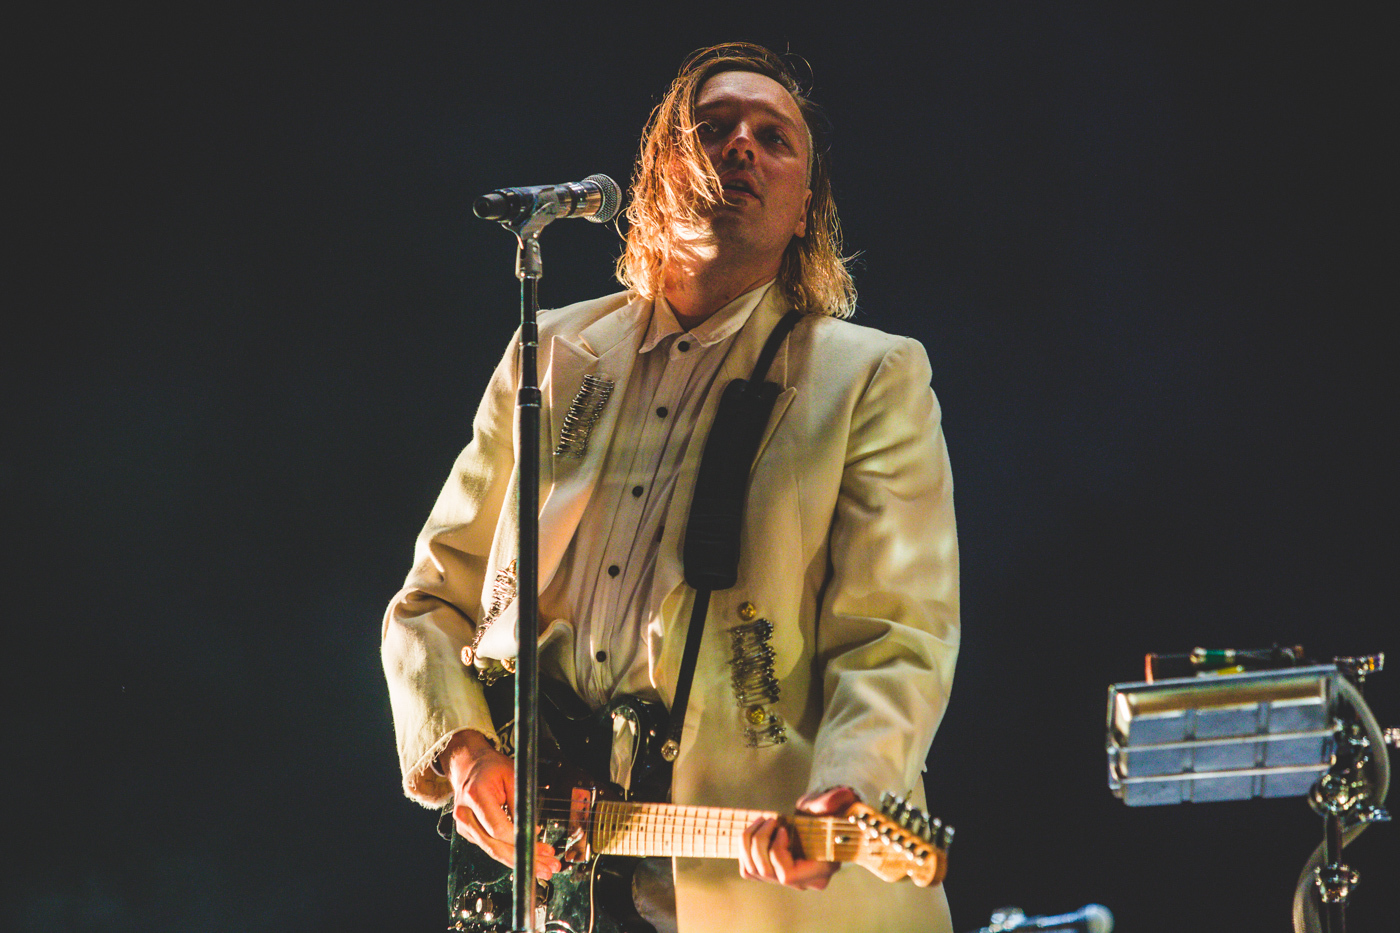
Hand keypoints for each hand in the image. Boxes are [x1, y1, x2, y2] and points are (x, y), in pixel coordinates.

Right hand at [442, 729, 560, 878]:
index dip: (520, 840)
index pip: (498, 828)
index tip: (540, 847)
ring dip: (519, 861)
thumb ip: (520, 802)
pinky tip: (529, 855)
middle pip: (495, 846)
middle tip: (547, 867)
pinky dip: (510, 853)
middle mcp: (465, 814)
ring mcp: (464, 826)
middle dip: (523, 859)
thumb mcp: (512, 774)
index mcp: (475, 796)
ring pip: (493, 851)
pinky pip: (491, 846)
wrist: (467, 766)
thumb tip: (533, 829)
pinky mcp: (469, 833)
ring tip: (543, 866)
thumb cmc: (491, 768)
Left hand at [739, 785, 857, 890]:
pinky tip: (756, 831)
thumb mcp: (826, 805)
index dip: (778, 852)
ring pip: (752, 870)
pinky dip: (745, 849)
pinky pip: (748, 869)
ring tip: (762, 821)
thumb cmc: (823, 812)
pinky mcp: (773, 875)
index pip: (787, 875)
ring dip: (749, 842)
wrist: (818, 818)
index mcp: (821, 870)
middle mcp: (803, 882)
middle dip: (759, 841)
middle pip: (766, 872)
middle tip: (770, 819)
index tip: (783, 829)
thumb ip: (829, 803)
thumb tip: (829, 802)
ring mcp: (786, 881)